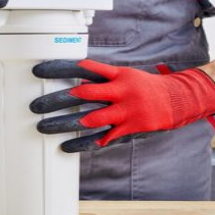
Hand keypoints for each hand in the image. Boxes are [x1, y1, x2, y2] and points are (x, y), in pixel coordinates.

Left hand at [30, 60, 214, 152]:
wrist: (178, 100)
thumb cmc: (147, 87)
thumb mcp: (126, 75)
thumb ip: (104, 77)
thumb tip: (78, 73)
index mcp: (118, 75)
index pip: (84, 68)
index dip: (60, 69)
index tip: (40, 71)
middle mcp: (120, 90)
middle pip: (83, 93)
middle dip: (58, 99)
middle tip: (37, 105)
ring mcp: (126, 110)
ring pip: (91, 118)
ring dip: (67, 124)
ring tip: (47, 127)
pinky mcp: (131, 126)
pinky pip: (104, 136)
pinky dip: (85, 142)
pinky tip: (67, 146)